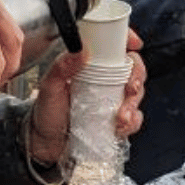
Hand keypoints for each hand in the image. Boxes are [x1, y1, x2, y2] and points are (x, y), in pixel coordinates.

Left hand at [28, 29, 146, 166]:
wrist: (47, 144)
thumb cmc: (47, 112)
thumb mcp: (50, 87)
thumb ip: (62, 67)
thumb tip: (81, 52)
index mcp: (90, 64)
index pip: (114, 45)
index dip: (128, 40)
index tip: (134, 44)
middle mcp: (105, 79)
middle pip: (133, 68)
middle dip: (137, 77)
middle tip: (131, 88)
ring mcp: (113, 99)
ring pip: (137, 93)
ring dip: (133, 104)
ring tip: (121, 117)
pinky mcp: (117, 119)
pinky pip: (135, 117)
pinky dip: (132, 122)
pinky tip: (120, 127)